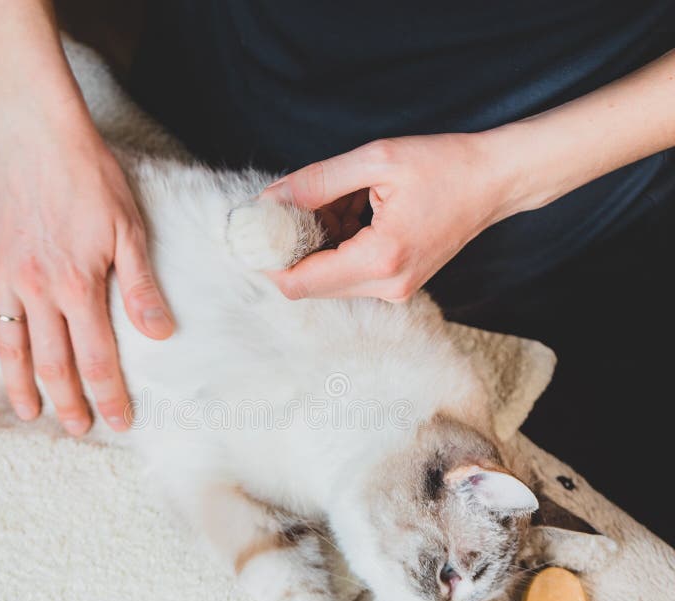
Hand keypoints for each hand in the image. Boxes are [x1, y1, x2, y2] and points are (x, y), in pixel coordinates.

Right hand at [0, 109, 173, 434]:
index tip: (119, 422)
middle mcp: (37, 291)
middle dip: (68, 403)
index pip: (97, 359)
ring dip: (20, 386)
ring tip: (28, 414)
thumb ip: (140, 287)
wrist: (39, 136)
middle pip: (52, 364)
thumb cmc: (92, 181)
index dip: (109, 396)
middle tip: (78, 428)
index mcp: (79, 287)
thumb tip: (160, 334)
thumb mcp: (129, 231)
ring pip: (10, 347)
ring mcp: (3, 278)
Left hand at [261, 134, 511, 301]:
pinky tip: (353, 213)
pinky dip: (337, 248)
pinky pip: (349, 276)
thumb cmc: (445, 165)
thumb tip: (270, 199)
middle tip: (293, 207)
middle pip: (310, 286)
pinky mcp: (397, 286)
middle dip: (292, 249)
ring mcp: (394, 291)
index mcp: (380, 259)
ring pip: (328, 282)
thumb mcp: (376, 160)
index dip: (268, 262)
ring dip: (316, 246)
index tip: (253, 234)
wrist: (495, 182)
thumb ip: (317, 181)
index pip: (301, 283)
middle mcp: (387, 287)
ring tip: (339, 202)